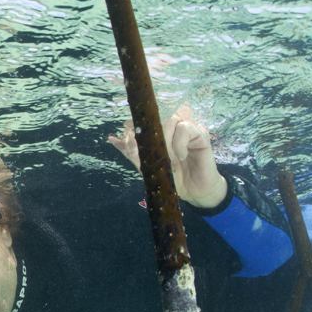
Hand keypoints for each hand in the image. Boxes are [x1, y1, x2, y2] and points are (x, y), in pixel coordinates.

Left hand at [108, 104, 226, 208]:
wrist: (193, 193)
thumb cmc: (172, 178)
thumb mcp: (147, 166)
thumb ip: (131, 152)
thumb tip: (111, 138)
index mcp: (158, 132)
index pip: (144, 119)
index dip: (134, 126)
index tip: (128, 139)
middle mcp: (171, 127)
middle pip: (156, 119)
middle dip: (150, 138)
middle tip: (154, 155)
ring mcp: (186, 128)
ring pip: (170, 120)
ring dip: (165, 142)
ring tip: (169, 159)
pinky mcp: (200, 133)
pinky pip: (185, 128)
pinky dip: (179, 143)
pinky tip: (181, 156)